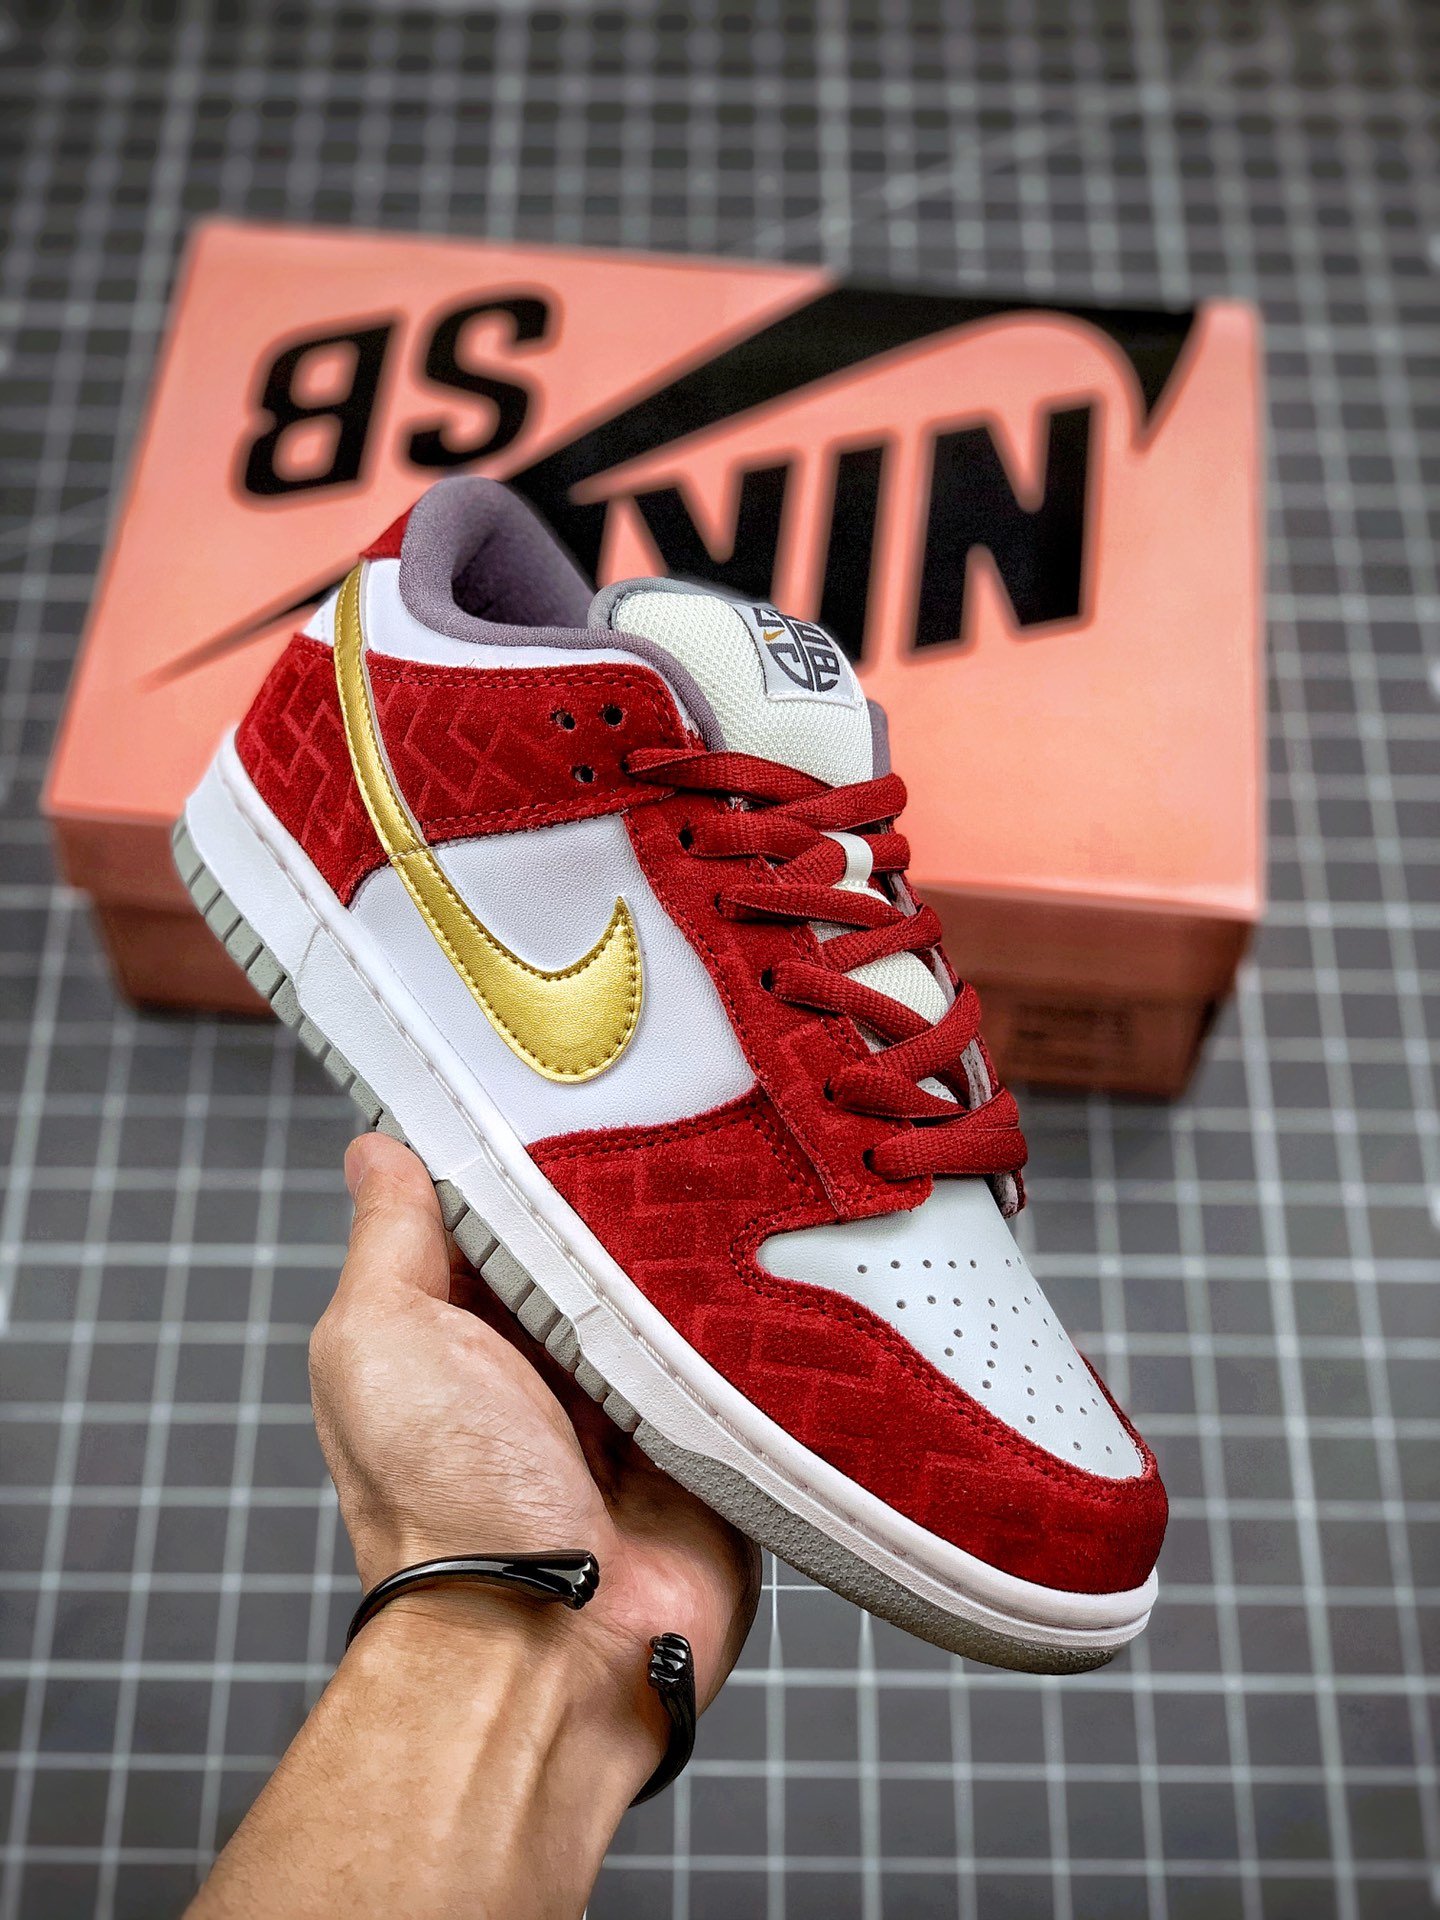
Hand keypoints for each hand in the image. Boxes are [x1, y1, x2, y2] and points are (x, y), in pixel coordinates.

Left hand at [309, 1133, 759, 1731]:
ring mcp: (630, 1404)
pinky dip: (744, 1323)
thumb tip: (377, 1149)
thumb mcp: (383, 1341)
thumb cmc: (445, 1502)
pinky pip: (734, 1357)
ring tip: (725, 1183)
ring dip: (689, 1261)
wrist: (552, 1646)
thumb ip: (391, 1242)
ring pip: (670, 1295)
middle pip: (594, 1249)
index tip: (565, 1087)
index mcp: (459, 1337)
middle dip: (624, 1202)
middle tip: (665, 1123)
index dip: (524, 1159)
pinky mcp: (705, 1438)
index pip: (497, 1217)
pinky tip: (762, 1266)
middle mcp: (542, 1368)